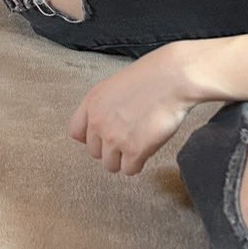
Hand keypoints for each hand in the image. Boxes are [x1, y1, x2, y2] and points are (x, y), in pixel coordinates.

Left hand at [67, 45, 201, 174]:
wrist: (171, 79)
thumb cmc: (150, 78)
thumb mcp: (114, 86)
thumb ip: (103, 106)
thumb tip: (102, 127)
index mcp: (91, 103)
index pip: (76, 132)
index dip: (91, 137)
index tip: (103, 138)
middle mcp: (98, 122)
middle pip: (94, 152)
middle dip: (110, 149)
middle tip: (126, 140)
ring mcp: (114, 138)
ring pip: (110, 165)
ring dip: (123, 159)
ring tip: (137, 145)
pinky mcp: (134, 150)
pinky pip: (129, 170)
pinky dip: (138, 164)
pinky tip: (146, 150)